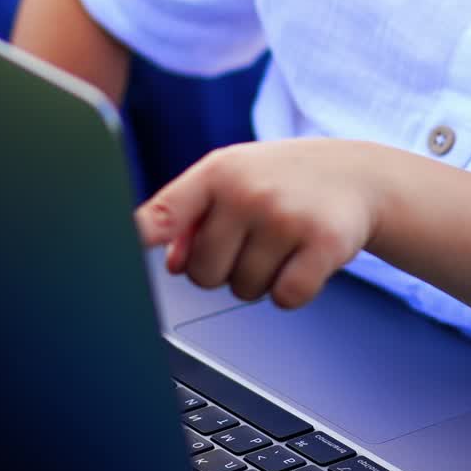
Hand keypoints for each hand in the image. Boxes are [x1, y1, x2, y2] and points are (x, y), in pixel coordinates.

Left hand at [135, 139, 383, 307]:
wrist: (359, 174)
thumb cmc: (283, 179)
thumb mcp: (235, 178)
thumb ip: (191, 216)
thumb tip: (169, 263)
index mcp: (217, 171)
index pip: (162, 215)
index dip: (134, 242)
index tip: (112, 259)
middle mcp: (248, 191)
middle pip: (201, 274)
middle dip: (224, 268)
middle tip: (253, 237)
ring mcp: (286, 217)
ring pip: (243, 291)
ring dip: (260, 278)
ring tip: (282, 241)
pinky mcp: (322, 244)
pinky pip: (284, 299)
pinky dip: (292, 289)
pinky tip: (305, 257)